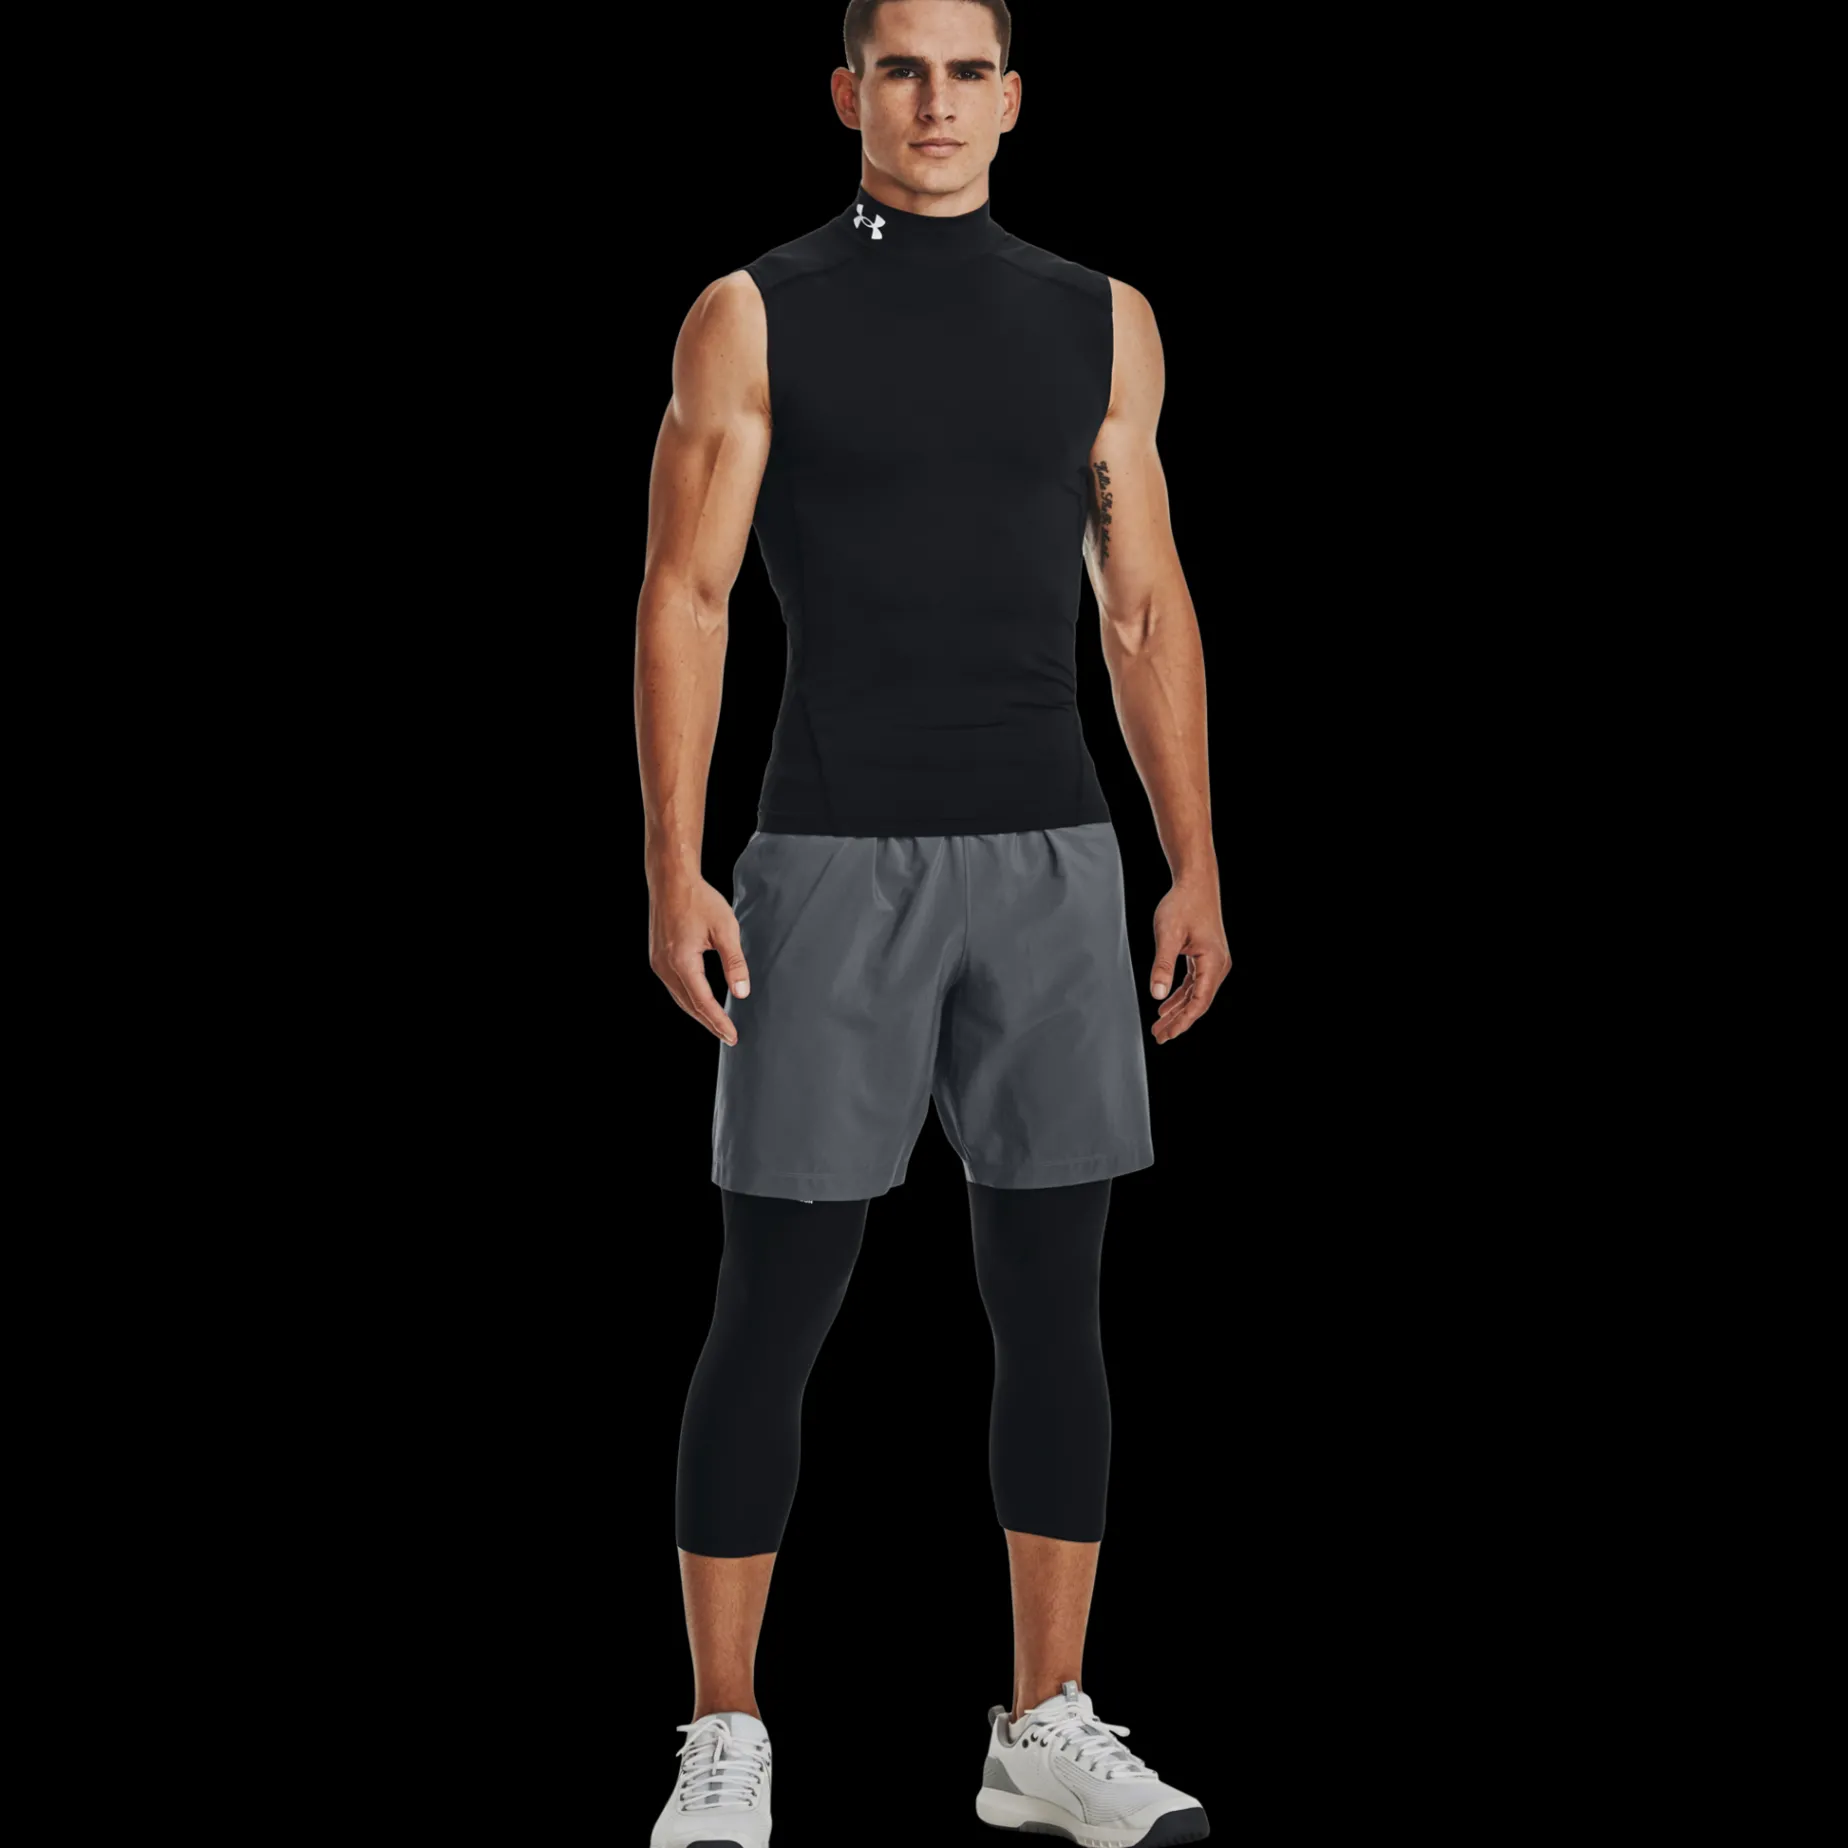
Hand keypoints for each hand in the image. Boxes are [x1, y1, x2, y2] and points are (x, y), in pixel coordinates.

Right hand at [649, 876, 751, 1044]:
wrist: (671, 880)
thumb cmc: (699, 900)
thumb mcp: (725, 929)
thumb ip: (734, 963)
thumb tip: (741, 992)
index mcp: (682, 961)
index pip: (702, 1002)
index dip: (718, 1021)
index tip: (732, 1036)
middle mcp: (665, 966)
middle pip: (689, 1005)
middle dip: (709, 1023)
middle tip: (728, 1036)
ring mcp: (658, 963)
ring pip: (680, 998)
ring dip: (698, 1013)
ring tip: (717, 1024)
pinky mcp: (657, 958)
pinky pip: (674, 986)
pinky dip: (689, 998)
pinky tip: (700, 1002)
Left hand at [1148, 878, 1230, 1043]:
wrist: (1195, 883)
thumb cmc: (1183, 904)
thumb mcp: (1168, 935)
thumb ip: (1162, 966)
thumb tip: (1158, 995)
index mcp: (1212, 962)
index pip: (1199, 1002)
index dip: (1182, 1022)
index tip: (1166, 1034)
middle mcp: (1218, 965)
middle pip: (1198, 1003)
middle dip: (1178, 1022)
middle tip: (1159, 1037)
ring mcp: (1213, 962)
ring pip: (1196, 995)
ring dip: (1178, 1011)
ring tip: (1160, 1026)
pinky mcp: (1206, 957)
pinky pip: (1194, 984)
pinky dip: (1180, 996)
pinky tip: (1166, 1006)